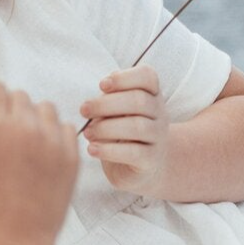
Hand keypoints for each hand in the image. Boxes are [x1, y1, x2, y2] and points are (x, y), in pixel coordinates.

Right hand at [0, 83, 78, 244]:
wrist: (17, 239)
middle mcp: (26, 127)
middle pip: (20, 96)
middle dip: (11, 110)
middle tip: (6, 136)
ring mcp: (52, 140)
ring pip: (45, 108)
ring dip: (34, 120)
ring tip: (26, 145)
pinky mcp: (71, 155)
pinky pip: (65, 128)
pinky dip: (54, 135)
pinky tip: (42, 155)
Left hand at [80, 66, 169, 195]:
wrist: (142, 167)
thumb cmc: (122, 133)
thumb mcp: (115, 112)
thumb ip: (108, 101)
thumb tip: (93, 100)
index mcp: (151, 95)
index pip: (147, 77)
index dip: (124, 78)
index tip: (102, 85)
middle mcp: (159, 113)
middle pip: (139, 100)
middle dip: (106, 104)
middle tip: (84, 110)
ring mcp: (158, 137)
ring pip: (137, 126)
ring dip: (106, 128)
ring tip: (88, 133)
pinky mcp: (151, 160)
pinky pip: (133, 153)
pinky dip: (109, 150)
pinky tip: (92, 149)